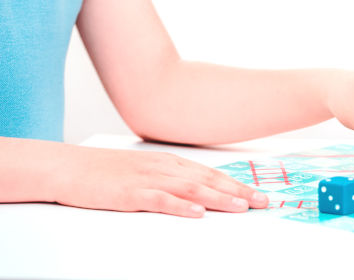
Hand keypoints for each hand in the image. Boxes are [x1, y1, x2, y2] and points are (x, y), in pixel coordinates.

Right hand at [51, 145, 268, 217]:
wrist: (69, 167)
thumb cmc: (107, 170)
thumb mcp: (145, 170)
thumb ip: (170, 178)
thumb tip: (197, 193)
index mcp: (169, 163)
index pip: (210, 174)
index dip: (236, 184)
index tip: (256, 194)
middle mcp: (164, 168)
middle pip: (208, 181)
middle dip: (237, 191)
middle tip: (262, 202)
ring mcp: (148, 179)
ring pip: (190, 189)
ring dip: (218, 198)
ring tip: (240, 207)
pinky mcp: (130, 193)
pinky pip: (160, 200)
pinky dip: (180, 207)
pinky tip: (197, 213)